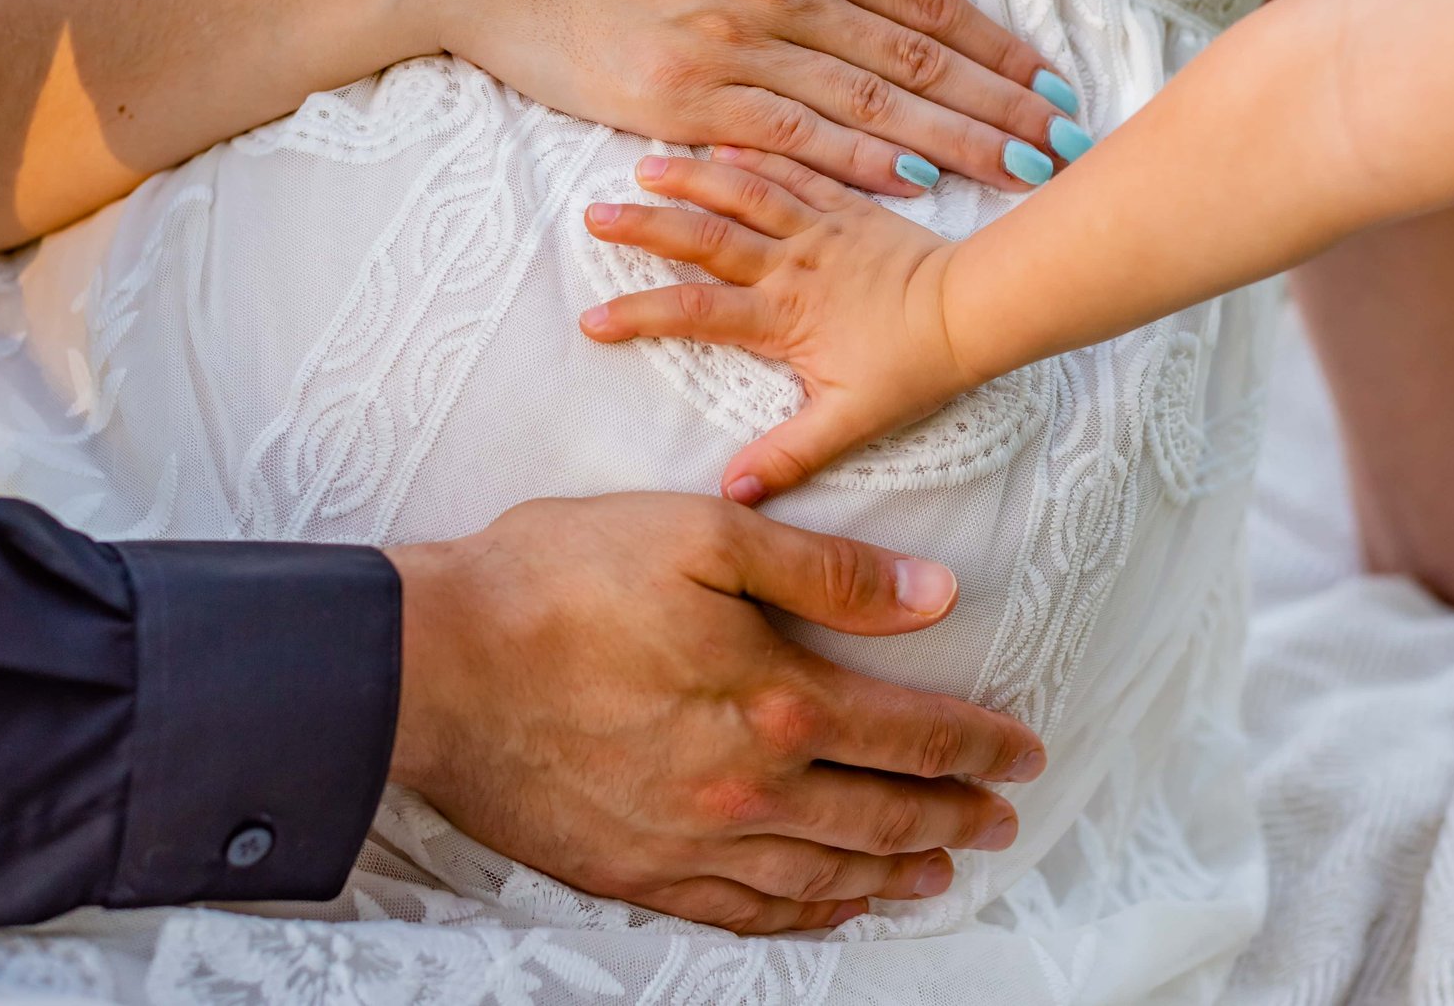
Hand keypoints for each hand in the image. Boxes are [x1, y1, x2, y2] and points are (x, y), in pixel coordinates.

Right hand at [386, 493, 1044, 934]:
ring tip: (937, 872)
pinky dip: (803, 917)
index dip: (976, 745)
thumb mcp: (702, 537)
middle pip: (880, 815)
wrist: (431, 666)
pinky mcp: (634, 872)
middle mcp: (748, 790)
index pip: (910, 734)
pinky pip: (744, 913)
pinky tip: (825, 910)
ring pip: (822, 876)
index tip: (1022, 751)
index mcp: (777, 701)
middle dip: (952, 816)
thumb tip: (930, 599)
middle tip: (1000, 818)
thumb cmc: (557, 583)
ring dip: (891, 874)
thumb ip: (824, 571)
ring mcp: (691, 843)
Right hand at [402, 0, 1079, 193]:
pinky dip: (854, 160)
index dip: (994, 49)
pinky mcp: (679, 97)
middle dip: (999, 105)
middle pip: (913, 59)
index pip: (918, 4)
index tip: (1050, 84)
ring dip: (950, 144)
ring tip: (1018, 174)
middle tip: (1066, 143)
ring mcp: (730, 43)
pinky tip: (909, 182)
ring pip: (865, 103)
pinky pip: (787, 136)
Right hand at [578, 149, 979, 501]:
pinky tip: (726, 143)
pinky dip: (758, 155)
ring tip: (644, 166)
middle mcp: (790, 264)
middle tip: (594, 215)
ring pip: (742, 193)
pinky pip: (796, 172)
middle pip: (704, 239)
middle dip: (645, 227)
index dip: (639, 314)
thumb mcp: (851, 421)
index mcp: (782, 316)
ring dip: (691, 178)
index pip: (694, 312)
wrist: (973, 310)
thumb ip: (789, 454)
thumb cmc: (915, 368)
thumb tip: (733, 494)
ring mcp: (818, 229)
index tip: (592, 319)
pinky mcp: (847, 208)